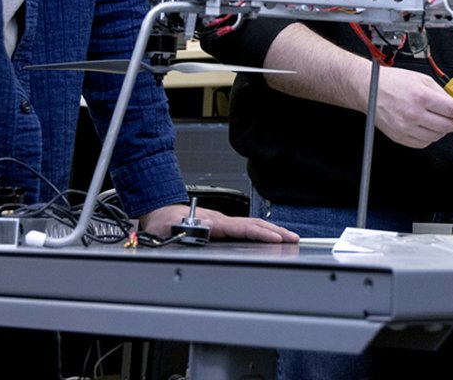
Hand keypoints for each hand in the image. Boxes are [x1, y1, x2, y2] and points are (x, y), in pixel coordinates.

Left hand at [138, 203, 299, 242]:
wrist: (157, 211)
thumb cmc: (162, 222)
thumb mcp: (167, 229)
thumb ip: (183, 230)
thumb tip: (203, 229)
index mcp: (212, 222)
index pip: (243, 228)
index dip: (261, 233)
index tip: (278, 239)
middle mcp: (221, 220)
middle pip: (254, 224)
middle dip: (277, 231)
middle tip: (295, 239)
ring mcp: (222, 222)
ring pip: (252, 225)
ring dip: (272, 231)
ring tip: (288, 238)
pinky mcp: (221, 226)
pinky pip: (246, 228)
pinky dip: (261, 231)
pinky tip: (267, 237)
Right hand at [373, 67, 452, 148]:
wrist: (369, 89)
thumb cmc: (393, 81)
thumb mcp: (421, 79)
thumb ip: (441, 93)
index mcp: (421, 97)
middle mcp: (413, 114)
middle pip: (447, 126)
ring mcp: (405, 128)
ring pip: (436, 137)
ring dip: (444, 130)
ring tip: (442, 120)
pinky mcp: (399, 137)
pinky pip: (423, 143)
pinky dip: (431, 137)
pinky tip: (429, 127)